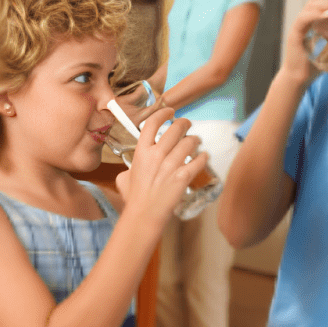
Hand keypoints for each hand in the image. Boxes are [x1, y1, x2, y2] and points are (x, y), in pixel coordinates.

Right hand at [115, 107, 207, 227]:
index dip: (163, 113)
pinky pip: (198, 161)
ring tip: (196, 141)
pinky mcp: (183, 177)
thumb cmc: (133, 198)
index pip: (152, 123)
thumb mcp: (123, 178)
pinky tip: (204, 156)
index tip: (170, 111)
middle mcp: (156, 155)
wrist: (144, 215)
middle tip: (187, 125)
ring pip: (189, 142)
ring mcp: (171, 166)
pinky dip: (203, 157)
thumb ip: (130, 167)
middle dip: (184, 123)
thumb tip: (132, 167)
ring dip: (195, 140)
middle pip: (175, 128)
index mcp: (141, 152)